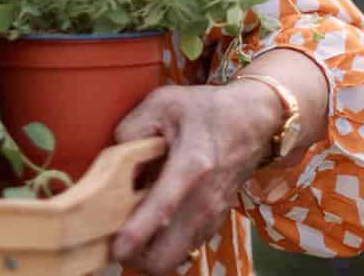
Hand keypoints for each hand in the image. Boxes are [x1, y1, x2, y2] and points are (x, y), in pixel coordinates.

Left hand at [107, 83, 280, 274]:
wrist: (253, 121)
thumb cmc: (206, 110)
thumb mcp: (162, 104)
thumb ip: (130, 131)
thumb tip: (111, 165)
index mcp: (191, 164)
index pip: (163, 208)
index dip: (137, 232)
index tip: (116, 248)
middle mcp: (204, 199)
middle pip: (167, 255)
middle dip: (136, 257)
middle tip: (113, 239)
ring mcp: (211, 216)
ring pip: (173, 259)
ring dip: (147, 254)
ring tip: (130, 231)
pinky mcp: (213, 224)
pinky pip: (184, 250)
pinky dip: (163, 247)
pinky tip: (151, 224)